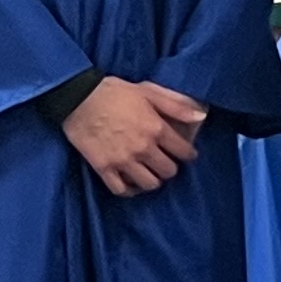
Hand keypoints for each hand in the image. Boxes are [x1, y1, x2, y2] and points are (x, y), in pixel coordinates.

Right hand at [63, 76, 204, 198]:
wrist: (79, 99)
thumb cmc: (115, 92)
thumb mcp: (150, 91)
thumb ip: (177, 106)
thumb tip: (201, 116)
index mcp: (156, 129)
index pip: (183, 152)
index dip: (188, 154)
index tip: (187, 154)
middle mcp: (143, 148)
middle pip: (168, 171)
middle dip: (171, 167)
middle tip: (166, 162)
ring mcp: (123, 160)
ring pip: (148, 184)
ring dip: (153, 180)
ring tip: (151, 173)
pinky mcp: (104, 168)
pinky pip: (121, 189)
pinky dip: (129, 190)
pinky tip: (132, 183)